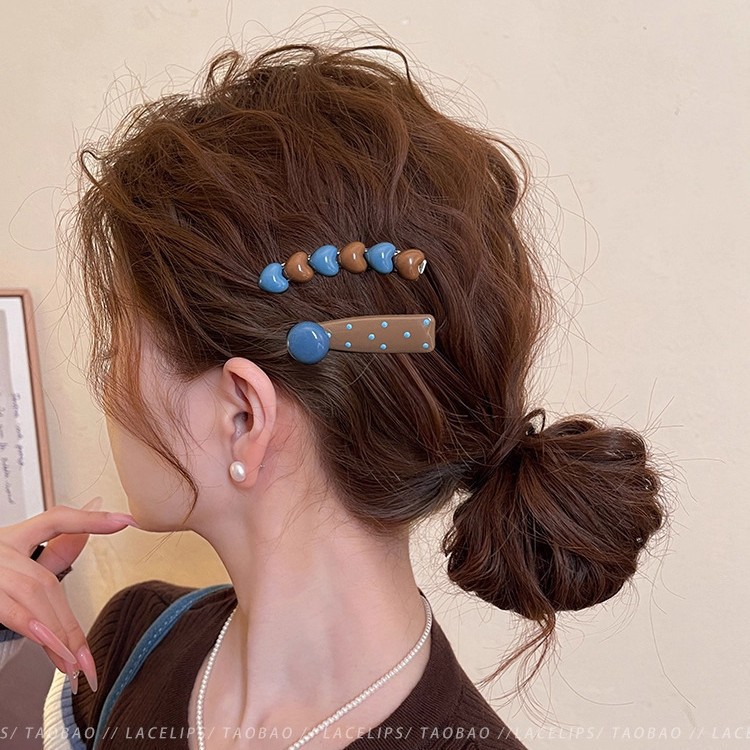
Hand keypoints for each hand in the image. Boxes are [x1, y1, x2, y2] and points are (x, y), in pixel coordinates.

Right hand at [0, 497, 138, 692]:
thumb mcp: (21, 559)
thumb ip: (59, 546)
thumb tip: (97, 510)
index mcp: (14, 537)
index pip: (57, 519)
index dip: (91, 519)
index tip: (125, 521)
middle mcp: (1, 549)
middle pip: (45, 582)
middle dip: (68, 622)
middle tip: (86, 656)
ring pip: (30, 598)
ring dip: (55, 632)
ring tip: (73, 662)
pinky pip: (8, 611)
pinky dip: (31, 627)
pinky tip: (49, 643)